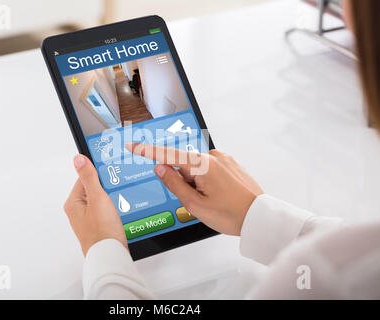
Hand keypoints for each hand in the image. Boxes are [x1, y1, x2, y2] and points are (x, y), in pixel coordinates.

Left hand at [64, 154, 126, 255]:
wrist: (111, 255)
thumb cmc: (102, 232)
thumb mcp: (97, 198)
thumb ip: (89, 177)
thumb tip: (79, 159)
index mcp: (73, 203)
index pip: (85, 178)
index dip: (100, 175)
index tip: (110, 174)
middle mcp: (78, 211)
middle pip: (94, 189)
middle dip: (107, 188)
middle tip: (116, 191)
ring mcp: (88, 220)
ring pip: (102, 200)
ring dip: (112, 199)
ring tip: (118, 204)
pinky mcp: (98, 226)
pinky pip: (106, 211)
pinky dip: (114, 209)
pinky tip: (120, 212)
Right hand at [126, 143, 262, 235]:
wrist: (259, 217)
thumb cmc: (231, 215)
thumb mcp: (195, 205)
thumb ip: (173, 184)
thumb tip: (160, 168)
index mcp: (202, 165)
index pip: (167, 155)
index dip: (147, 151)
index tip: (133, 145)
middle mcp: (213, 157)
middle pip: (184, 165)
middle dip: (183, 182)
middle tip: (198, 201)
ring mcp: (224, 159)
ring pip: (197, 169)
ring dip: (196, 183)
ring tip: (213, 200)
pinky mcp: (231, 164)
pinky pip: (210, 169)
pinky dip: (208, 181)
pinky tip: (218, 195)